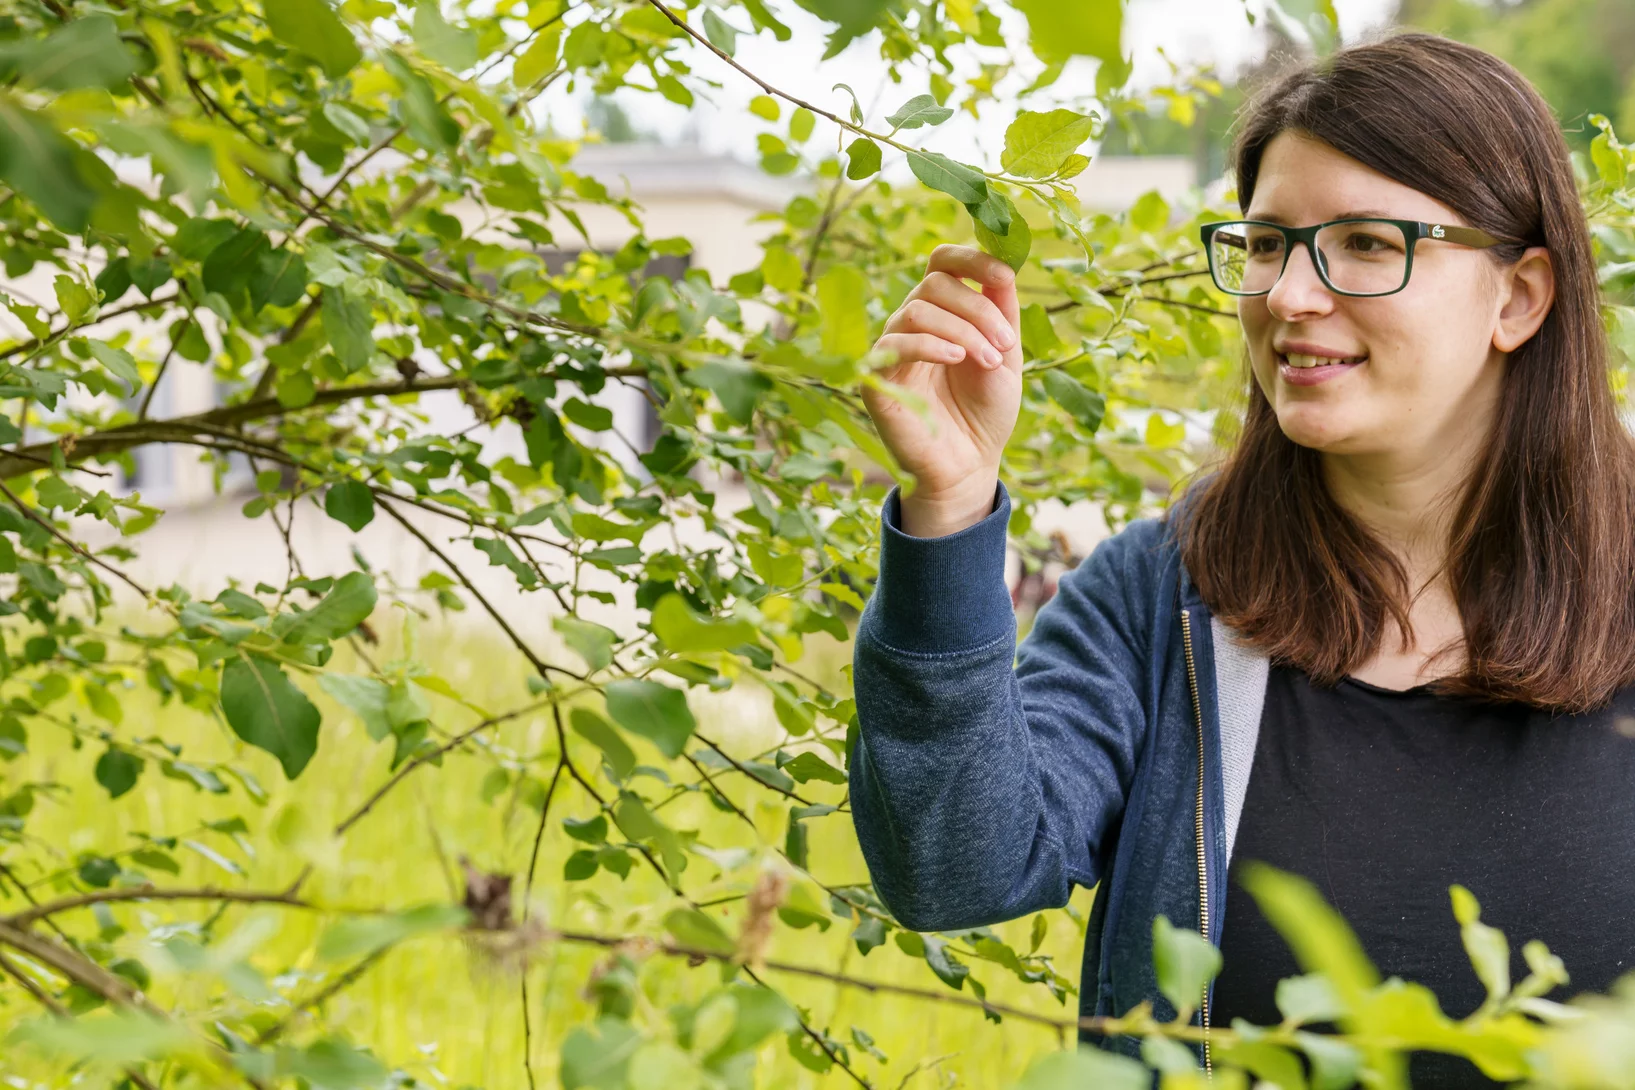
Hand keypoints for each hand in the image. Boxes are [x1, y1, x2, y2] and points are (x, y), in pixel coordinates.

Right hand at [861, 244, 1022, 535]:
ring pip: (917, 309)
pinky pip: (894, 343)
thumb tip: (1004, 268)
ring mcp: (893, 349)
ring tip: (989, 361)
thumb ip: (1001, 314)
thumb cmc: (985, 412)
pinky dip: (930, 344)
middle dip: (978, 308)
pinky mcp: (877, 378)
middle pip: (935, 282)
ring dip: (963, 329)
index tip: (1004, 275)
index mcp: (944, 311)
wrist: (969, 466)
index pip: (943, 261)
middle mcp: (913, 323)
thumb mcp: (1005, 357)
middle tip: (1006, 344)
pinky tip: (957, 359)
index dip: (971, 258)